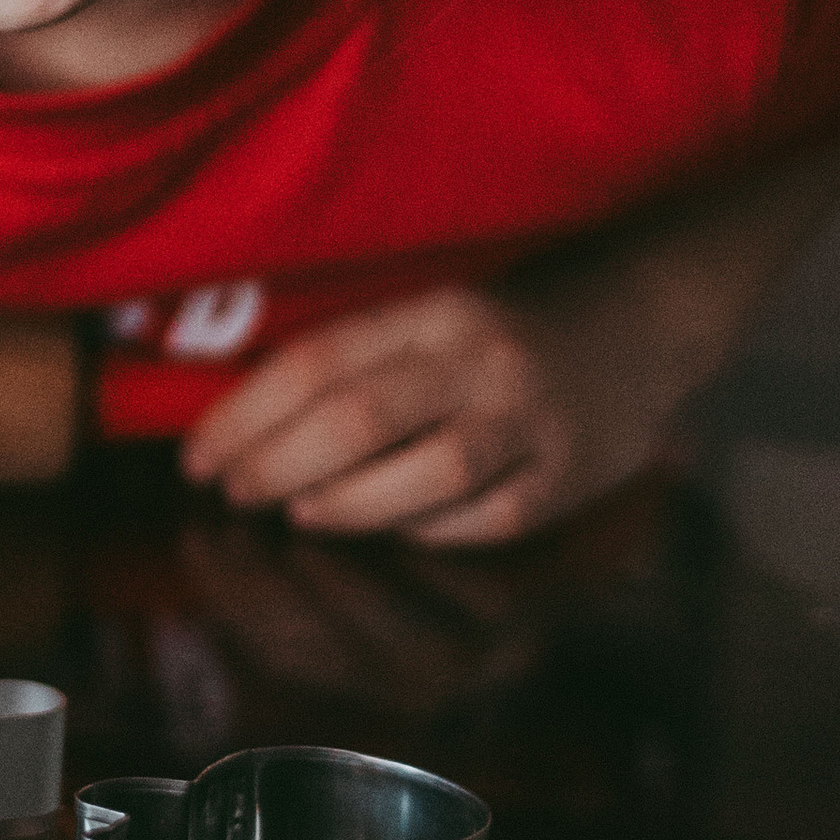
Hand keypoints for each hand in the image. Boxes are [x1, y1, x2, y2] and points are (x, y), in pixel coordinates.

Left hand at [179, 264, 703, 544]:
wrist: (641, 319)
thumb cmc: (505, 327)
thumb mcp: (432, 315)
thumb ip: (357, 362)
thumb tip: (248, 430)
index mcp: (432, 310)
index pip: (317, 361)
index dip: (246, 415)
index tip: (198, 456)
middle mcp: (480, 360)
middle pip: (359, 418)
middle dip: (278, 463)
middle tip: (233, 492)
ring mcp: (530, 419)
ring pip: (427, 474)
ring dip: (348, 502)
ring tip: (300, 512)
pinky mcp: (568, 475)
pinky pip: (486, 518)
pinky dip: (427, 528)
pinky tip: (391, 526)